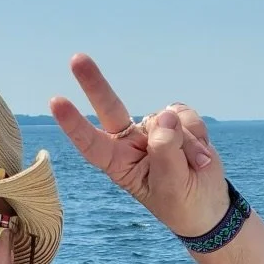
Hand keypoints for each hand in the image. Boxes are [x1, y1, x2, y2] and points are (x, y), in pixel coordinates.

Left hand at [50, 53, 230, 237]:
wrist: (208, 204)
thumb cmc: (181, 202)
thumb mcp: (172, 185)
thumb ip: (166, 152)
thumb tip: (164, 117)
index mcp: (118, 164)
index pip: (91, 143)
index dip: (74, 123)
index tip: (56, 102)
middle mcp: (130, 143)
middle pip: (110, 108)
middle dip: (94, 83)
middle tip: (77, 59)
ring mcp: (152, 129)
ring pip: (166, 118)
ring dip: (187, 143)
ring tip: (194, 167)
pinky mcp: (175, 121)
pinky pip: (185, 114)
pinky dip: (198, 134)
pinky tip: (200, 155)